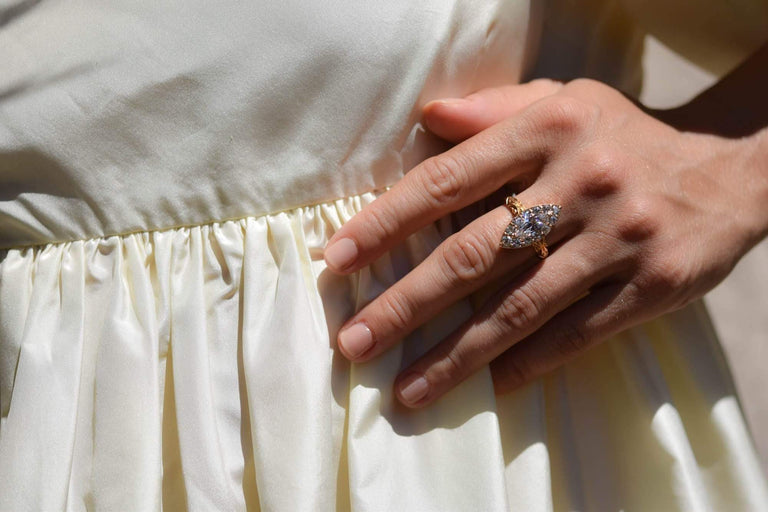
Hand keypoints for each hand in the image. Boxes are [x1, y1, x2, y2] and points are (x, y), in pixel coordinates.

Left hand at [323, 78, 767, 407]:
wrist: (731, 172)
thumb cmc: (625, 138)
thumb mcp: (566, 102)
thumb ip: (495, 109)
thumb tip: (427, 118)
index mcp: (548, 130)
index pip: (446, 181)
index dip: (386, 224)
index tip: (336, 262)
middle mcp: (581, 182)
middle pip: (472, 254)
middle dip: (405, 305)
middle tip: (353, 344)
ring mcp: (619, 236)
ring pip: (520, 306)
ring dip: (456, 354)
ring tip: (407, 389)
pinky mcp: (653, 284)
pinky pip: (578, 332)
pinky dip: (531, 362)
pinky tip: (492, 385)